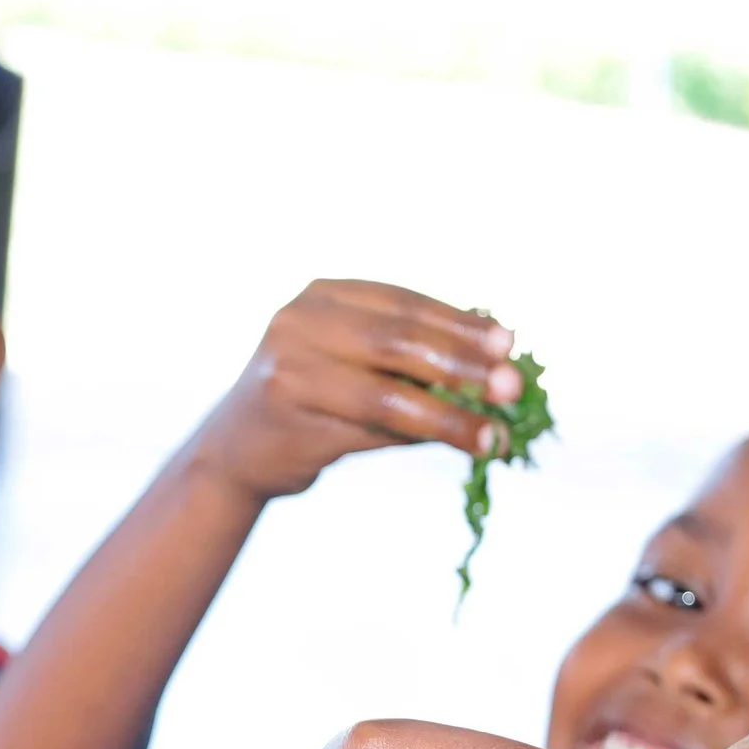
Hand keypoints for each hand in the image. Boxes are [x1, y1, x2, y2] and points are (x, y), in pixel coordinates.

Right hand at [189, 280, 523, 499]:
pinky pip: (369, 430)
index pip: (403, 303)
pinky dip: (421, 439)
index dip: (459, 322)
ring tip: (496, 435)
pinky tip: (460, 447)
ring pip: (387, 392)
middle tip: (512, 385)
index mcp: (322, 295)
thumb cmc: (313, 402)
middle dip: (462, 363)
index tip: (508, 342)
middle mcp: (300, 321)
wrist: (236, 453)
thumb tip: (498, 344)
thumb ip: (414, 352)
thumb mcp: (356, 362)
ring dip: (450, 415)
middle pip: (398, 340)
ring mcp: (288, 367)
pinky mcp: (289, 418)